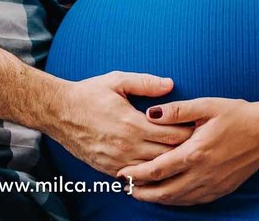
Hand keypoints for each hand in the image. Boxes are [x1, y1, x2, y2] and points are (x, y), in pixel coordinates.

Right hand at [46, 71, 193, 176]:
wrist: (59, 112)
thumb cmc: (89, 94)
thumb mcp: (117, 80)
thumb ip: (145, 82)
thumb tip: (170, 84)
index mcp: (133, 123)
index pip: (173, 134)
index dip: (189, 131)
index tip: (198, 127)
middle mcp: (127, 146)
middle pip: (168, 155)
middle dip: (184, 149)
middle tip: (198, 143)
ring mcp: (118, 161)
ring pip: (155, 170)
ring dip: (169, 163)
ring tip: (182, 156)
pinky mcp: (109, 170)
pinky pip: (137, 178)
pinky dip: (151, 174)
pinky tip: (159, 167)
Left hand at [117, 97, 258, 204]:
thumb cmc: (236, 114)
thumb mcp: (205, 105)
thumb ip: (177, 110)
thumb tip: (150, 113)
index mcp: (195, 152)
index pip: (158, 169)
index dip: (137, 174)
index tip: (121, 174)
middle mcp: (202, 174)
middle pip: (164, 191)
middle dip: (142, 192)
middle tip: (125, 188)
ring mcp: (213, 184)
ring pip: (178, 199)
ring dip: (157, 198)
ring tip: (141, 194)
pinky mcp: (222, 189)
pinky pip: (194, 201)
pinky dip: (177, 200)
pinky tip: (168, 195)